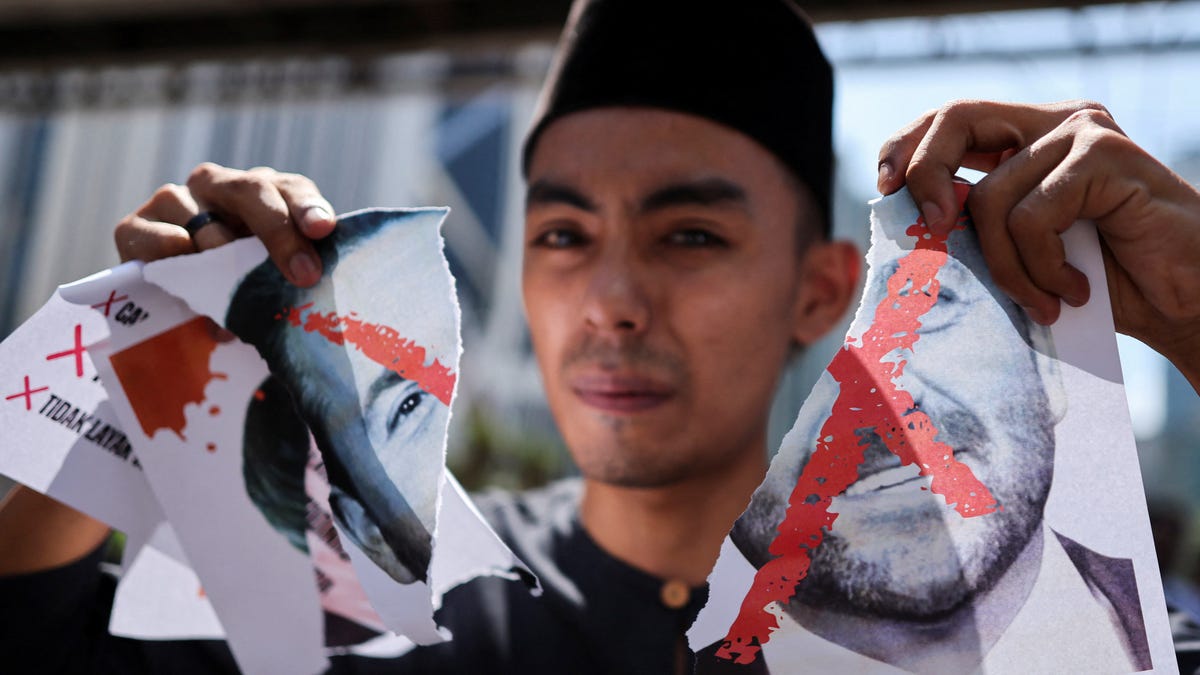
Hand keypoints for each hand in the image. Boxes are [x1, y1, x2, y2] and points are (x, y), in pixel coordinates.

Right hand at [114, 163, 335, 286]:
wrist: (177, 306)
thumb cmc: (242, 289)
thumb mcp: (273, 280)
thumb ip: (289, 275)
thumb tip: (297, 293)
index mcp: (266, 192)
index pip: (293, 190)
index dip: (308, 208)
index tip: (322, 230)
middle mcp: (221, 185)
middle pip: (251, 191)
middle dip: (279, 232)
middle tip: (302, 273)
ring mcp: (176, 199)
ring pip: (204, 217)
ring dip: (223, 252)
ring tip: (234, 284)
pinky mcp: (135, 226)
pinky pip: (158, 235)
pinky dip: (173, 250)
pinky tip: (184, 263)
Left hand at [877, 99, 1199, 385]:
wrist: (1186, 302)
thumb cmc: (1104, 282)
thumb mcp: (1022, 250)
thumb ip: (976, 224)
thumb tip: (905, 220)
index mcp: (1030, 137)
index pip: (950, 119)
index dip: (908, 145)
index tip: (884, 186)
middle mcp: (1055, 123)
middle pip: (958, 118)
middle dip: (926, 174)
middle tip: (932, 228)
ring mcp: (1083, 133)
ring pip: (992, 195)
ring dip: (1007, 267)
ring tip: (1045, 301)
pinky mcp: (1106, 156)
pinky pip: (1031, 216)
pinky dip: (1042, 267)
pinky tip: (1076, 289)